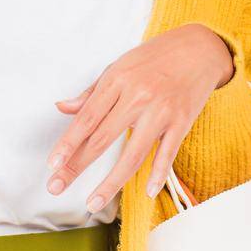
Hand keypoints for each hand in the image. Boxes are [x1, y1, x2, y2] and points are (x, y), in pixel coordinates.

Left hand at [44, 23, 233, 212]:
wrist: (198, 48)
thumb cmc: (153, 58)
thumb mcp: (118, 66)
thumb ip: (91, 92)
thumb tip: (62, 108)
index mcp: (117, 81)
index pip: (86, 118)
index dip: (68, 143)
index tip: (52, 164)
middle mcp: (137, 97)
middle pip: (102, 139)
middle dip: (77, 166)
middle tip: (57, 187)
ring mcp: (161, 111)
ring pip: (132, 154)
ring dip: (110, 182)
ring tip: (92, 203)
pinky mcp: (182, 122)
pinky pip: (167, 153)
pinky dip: (157, 174)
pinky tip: (145, 192)